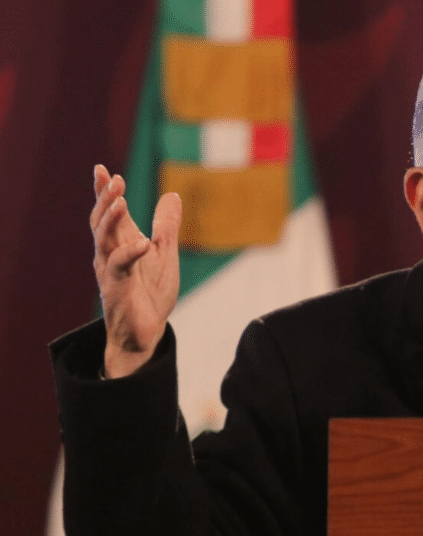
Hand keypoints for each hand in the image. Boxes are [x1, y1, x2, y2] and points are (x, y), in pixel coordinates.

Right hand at [91, 165, 181, 377]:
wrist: (147, 330)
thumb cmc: (151, 292)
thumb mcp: (164, 252)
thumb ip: (166, 225)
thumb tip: (172, 194)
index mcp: (123, 242)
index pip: (112, 211)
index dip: (105, 191)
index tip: (102, 169)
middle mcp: (111, 252)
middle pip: (102, 220)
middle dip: (105, 198)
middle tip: (112, 178)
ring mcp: (111, 268)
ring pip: (103, 238)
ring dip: (110, 217)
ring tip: (120, 198)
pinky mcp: (116, 286)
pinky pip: (119, 265)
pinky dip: (130, 252)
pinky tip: (142, 242)